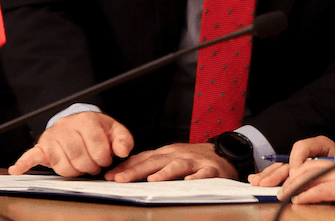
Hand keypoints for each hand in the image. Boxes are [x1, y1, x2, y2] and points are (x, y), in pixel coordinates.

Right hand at [8, 112, 133, 176]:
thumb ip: (123, 139)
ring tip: (80, 165)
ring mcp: (52, 136)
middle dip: (90, 166)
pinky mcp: (42, 147)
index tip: (105, 159)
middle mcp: (66, 126)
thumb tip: (122, 151)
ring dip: (74, 170)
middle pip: (80, 158)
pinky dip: (23, 163)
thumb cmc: (96, 129)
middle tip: (94, 165)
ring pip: (63, 165)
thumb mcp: (114, 130)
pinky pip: (31, 155)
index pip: (97, 147)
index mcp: (85, 119)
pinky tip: (16, 170)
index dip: (104, 158)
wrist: (77, 122)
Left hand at [105, 142, 236, 181]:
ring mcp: (194, 161)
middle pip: (154, 161)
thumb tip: (126, 174)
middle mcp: (178, 154)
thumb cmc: (194, 159)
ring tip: (152, 180)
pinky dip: (196, 177)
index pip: (143, 158)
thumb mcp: (171, 158)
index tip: (109, 176)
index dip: (126, 167)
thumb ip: (152, 165)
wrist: (225, 154)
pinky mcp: (211, 169)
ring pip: (177, 165)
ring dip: (164, 172)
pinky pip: (203, 174)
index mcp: (167, 153)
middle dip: (136, 171)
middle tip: (121, 179)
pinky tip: (189, 181)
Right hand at [249, 135, 334, 186]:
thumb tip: (312, 177)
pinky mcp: (302, 172)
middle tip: (265, 183)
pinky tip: (261, 179)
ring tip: (256, 181)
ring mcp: (305, 162)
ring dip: (269, 175)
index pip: (303, 147)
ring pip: (283, 167)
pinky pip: (284, 173)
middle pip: (289, 160)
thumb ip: (328, 170)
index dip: (296, 160)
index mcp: (322, 146)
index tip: (295, 174)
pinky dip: (273, 177)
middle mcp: (311, 152)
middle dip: (275, 172)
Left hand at [279, 157, 334, 207]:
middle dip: (286, 179)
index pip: (308, 163)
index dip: (292, 171)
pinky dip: (307, 195)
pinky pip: (320, 189)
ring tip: (282, 195)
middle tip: (276, 189)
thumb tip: (323, 195)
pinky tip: (298, 200)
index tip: (281, 180)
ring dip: (291, 187)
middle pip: (302, 168)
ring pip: (307, 177)